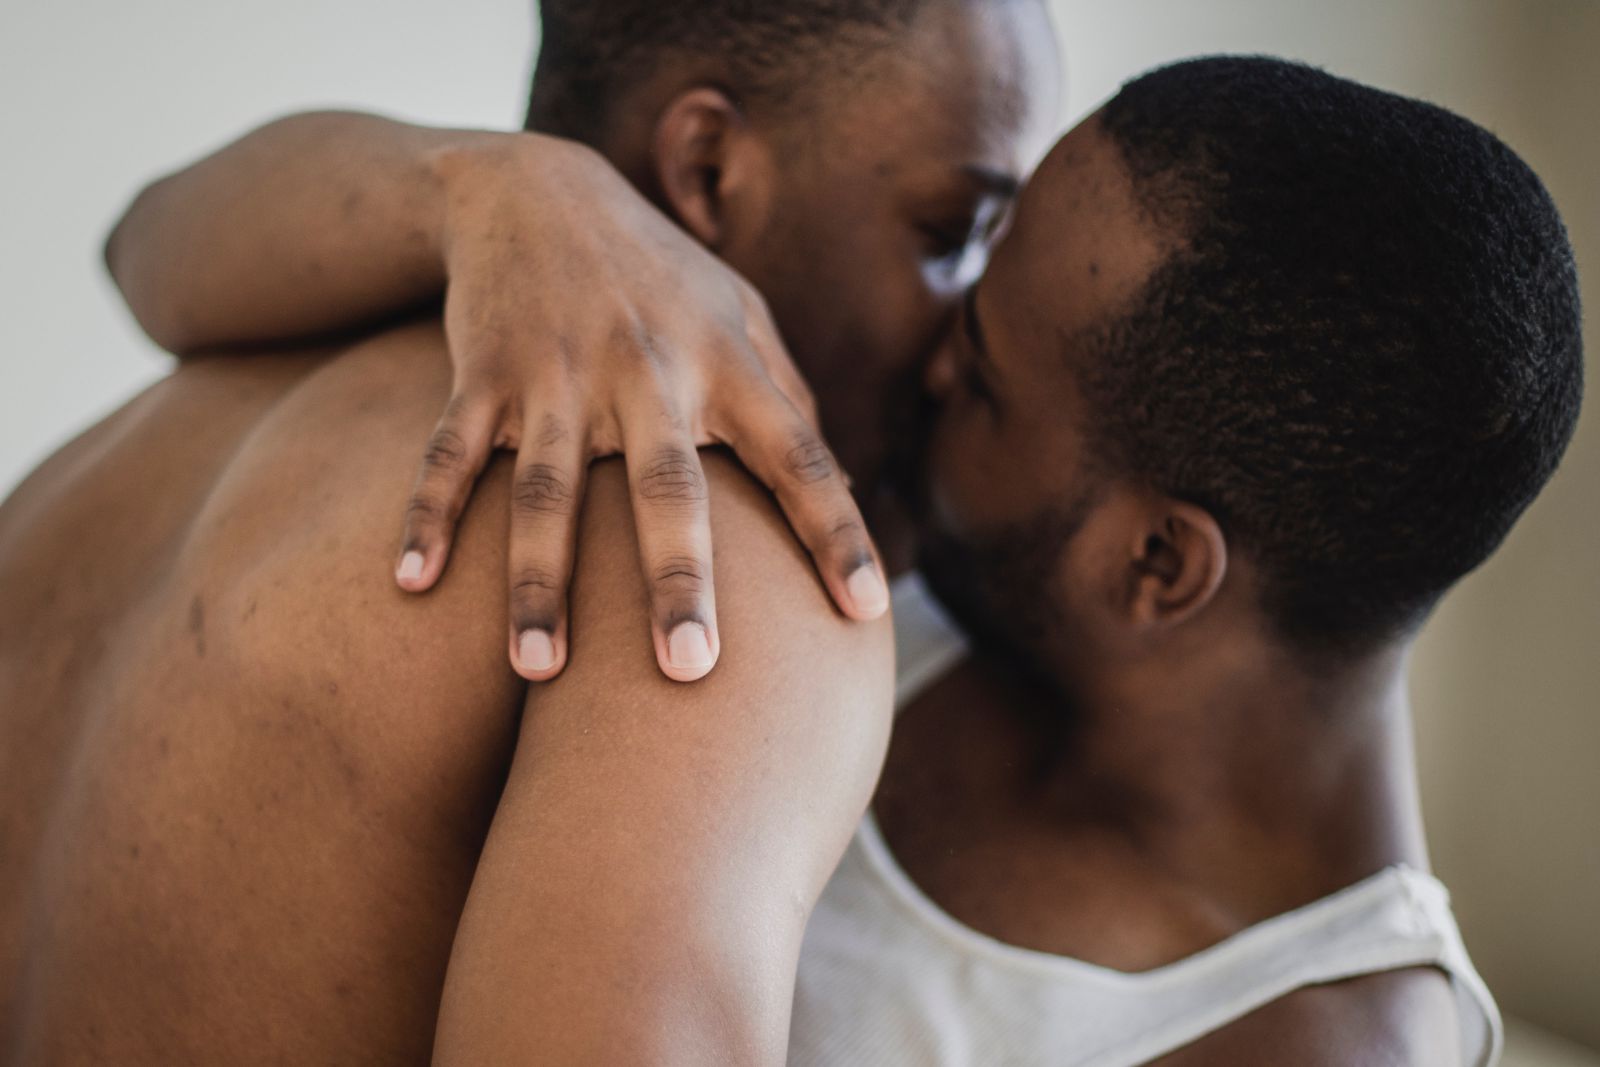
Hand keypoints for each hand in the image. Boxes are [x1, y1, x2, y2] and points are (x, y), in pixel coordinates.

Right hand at [394, 134, 887, 682]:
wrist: (532, 186)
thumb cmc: (658, 272)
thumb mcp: (738, 310)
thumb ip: (787, 395)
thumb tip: (841, 487)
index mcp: (723, 360)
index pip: (796, 454)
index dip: (835, 530)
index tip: (866, 610)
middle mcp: (645, 367)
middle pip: (666, 485)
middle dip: (676, 578)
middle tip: (690, 670)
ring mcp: (556, 372)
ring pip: (545, 489)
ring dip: (537, 580)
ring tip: (537, 669)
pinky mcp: (481, 373)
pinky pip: (448, 453)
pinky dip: (427, 515)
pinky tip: (411, 582)